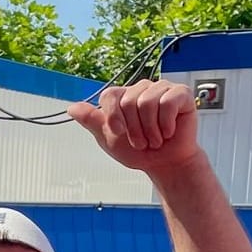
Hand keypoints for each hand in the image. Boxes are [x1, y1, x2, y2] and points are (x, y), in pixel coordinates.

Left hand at [66, 80, 203, 176]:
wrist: (165, 164)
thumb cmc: (139, 151)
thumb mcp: (109, 138)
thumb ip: (91, 121)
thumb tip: (71, 108)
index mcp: (123, 96)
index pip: (109, 95)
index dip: (112, 116)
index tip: (119, 133)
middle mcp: (141, 88)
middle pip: (128, 101)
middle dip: (134, 129)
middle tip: (141, 141)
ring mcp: (161, 89)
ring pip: (147, 103)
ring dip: (150, 130)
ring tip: (155, 139)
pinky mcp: (181, 94)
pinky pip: (167, 103)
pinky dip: (166, 124)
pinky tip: (169, 131)